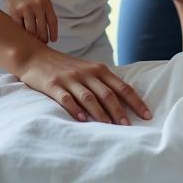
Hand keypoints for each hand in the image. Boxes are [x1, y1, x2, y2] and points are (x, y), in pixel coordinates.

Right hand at [1, 0, 57, 43]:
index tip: (53, 40)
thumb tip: (51, 35)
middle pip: (42, 28)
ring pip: (31, 31)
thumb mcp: (42, 2)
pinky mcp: (15, 13)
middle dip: (43, 38)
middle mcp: (37, 5)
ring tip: (33, 41)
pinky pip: (20, 28)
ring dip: (33, 38)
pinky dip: (23, 34)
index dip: (53, 33)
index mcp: (46, 3)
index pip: (53, 21)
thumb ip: (47, 15)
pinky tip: (24, 36)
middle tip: (42, 43)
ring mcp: (26, 8)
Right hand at [16, 46, 151, 124]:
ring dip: (100, 113)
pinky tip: (82, 120)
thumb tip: (124, 102)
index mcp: (98, 69)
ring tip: (110, 127)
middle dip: (119, 111)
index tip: (147, 115)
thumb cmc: (65, 67)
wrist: (35, 56)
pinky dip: (75, 109)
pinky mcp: (53, 85)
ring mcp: (70, 79)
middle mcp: (86, 73)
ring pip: (89, 97)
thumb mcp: (87, 70)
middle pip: (107, 93)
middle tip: (129, 127)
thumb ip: (103, 83)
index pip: (122, 87)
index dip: (135, 101)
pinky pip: (66, 98)